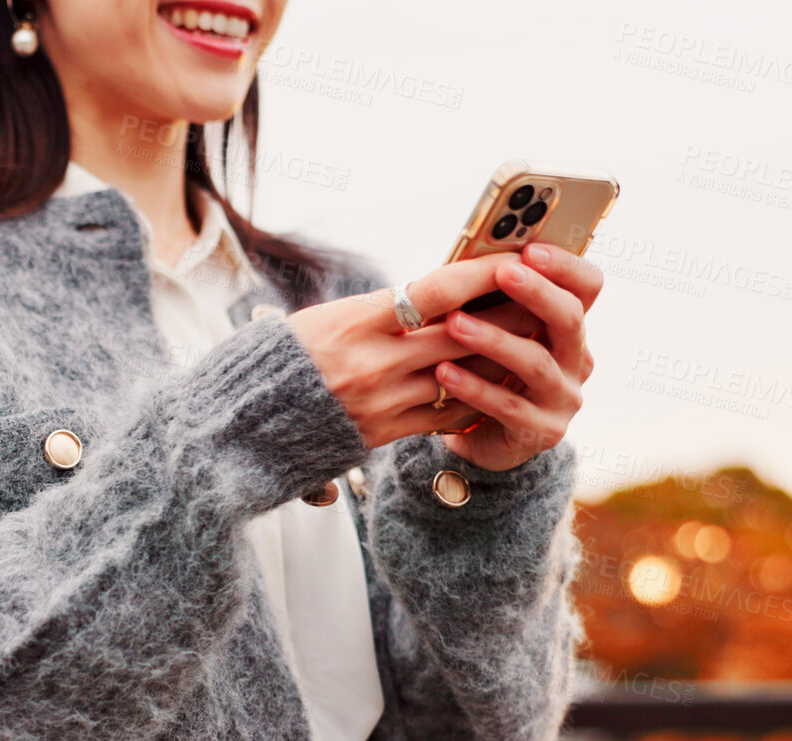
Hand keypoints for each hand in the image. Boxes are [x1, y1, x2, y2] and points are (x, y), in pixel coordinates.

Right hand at [286, 253, 528, 448]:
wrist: (250, 420)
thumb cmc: (290, 356)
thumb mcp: (332, 316)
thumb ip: (388, 308)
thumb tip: (444, 292)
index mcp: (356, 323)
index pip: (435, 291)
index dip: (480, 274)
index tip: (510, 257)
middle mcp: (374, 363)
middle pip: (462, 334)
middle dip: (507, 314)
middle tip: (541, 296)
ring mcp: (384, 402)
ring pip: (464, 375)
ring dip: (502, 355)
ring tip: (531, 337)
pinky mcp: (388, 433)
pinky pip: (448, 413)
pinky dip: (476, 393)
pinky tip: (496, 379)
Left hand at [431, 243, 601, 470]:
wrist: (481, 438)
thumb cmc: (485, 370)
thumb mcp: (495, 330)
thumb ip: (495, 298)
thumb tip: (471, 254)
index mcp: (569, 326)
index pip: (587, 287)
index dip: (565, 266)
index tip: (531, 249)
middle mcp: (576, 360)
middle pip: (570, 319)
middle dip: (536, 292)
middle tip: (502, 272)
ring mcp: (563, 397)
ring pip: (536, 362)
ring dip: (494, 339)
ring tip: (454, 323)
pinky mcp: (542, 431)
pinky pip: (508, 405)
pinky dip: (474, 387)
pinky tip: (444, 371)